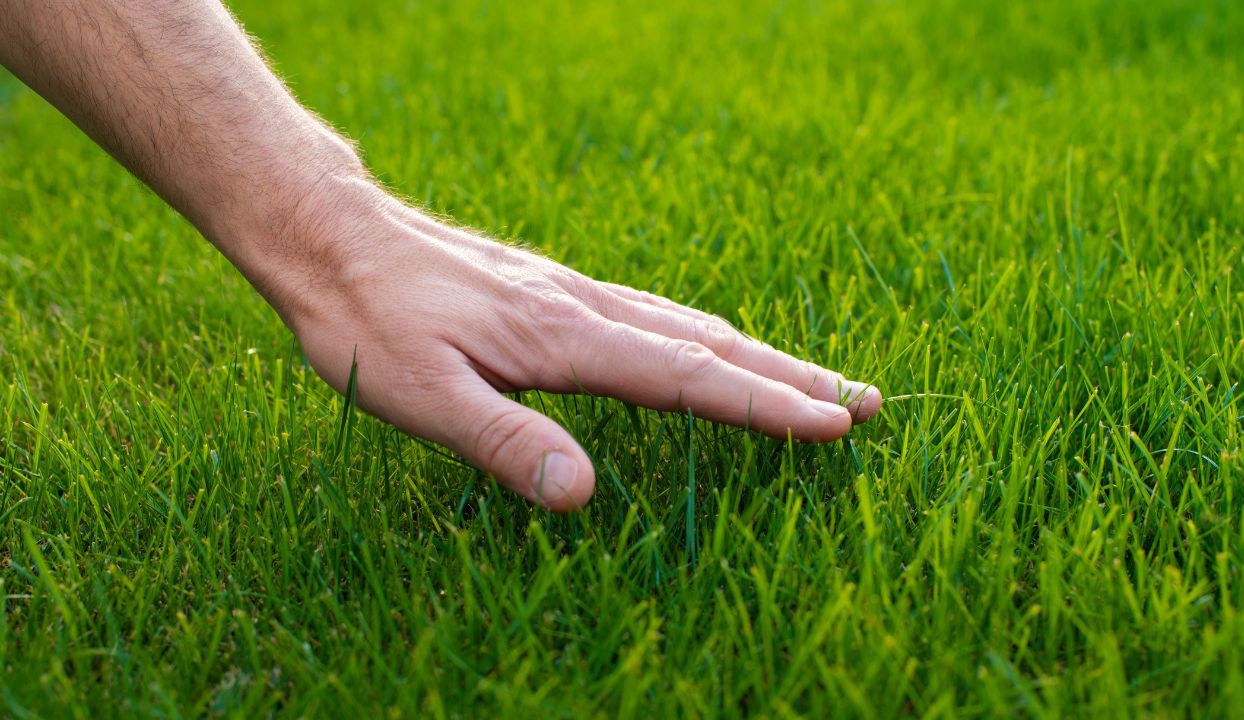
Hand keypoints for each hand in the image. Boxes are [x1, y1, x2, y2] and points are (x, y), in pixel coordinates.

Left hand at [273, 178, 882, 510]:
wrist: (333, 236)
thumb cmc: (370, 321)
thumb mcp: (421, 395)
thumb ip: (504, 443)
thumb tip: (581, 496)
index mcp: (567, 338)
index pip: (688, 377)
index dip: (765, 405)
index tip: (834, 424)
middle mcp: (585, 308)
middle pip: (712, 343)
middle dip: (793, 376)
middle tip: (866, 401)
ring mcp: (574, 294)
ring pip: (689, 325)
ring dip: (760, 355)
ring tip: (815, 380)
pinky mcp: (555, 293)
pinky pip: (655, 316)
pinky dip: (706, 340)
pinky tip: (705, 351)